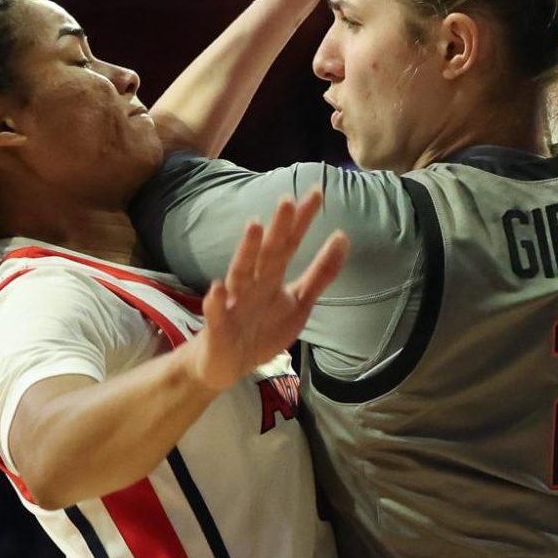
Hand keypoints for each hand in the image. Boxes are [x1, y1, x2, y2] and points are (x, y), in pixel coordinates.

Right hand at [186, 190, 347, 392]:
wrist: (227, 364)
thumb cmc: (262, 327)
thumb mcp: (299, 302)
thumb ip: (320, 273)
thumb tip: (342, 237)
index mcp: (272, 277)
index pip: (289, 244)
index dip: (302, 221)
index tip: (317, 192)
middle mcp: (253, 283)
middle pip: (268, 253)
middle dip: (278, 228)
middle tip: (287, 200)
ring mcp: (234, 303)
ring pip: (240, 273)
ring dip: (246, 251)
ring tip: (254, 227)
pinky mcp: (218, 326)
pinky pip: (216, 313)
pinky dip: (215, 301)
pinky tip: (217, 289)